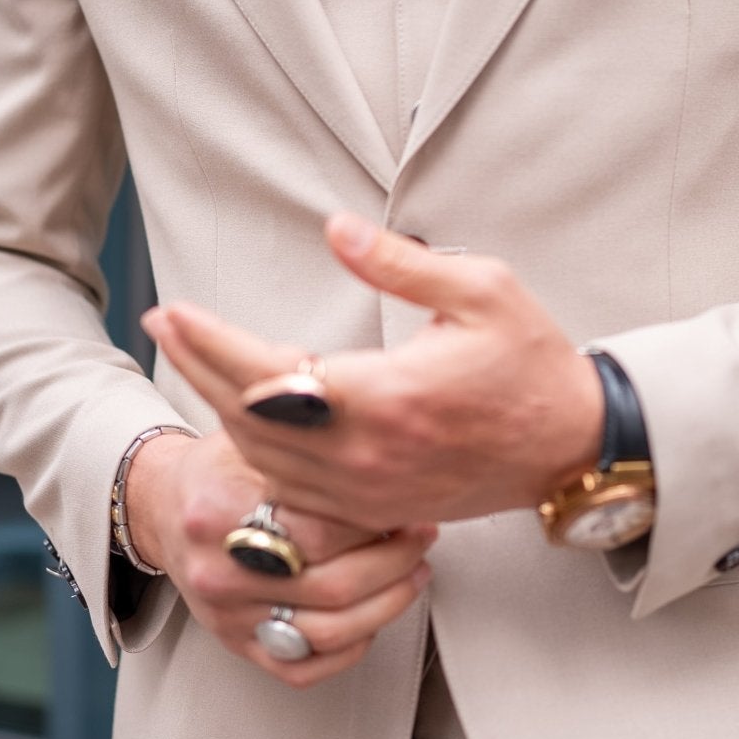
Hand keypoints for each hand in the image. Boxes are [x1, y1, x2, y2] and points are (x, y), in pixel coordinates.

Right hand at [123, 427, 435, 687]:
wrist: (164, 508)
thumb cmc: (220, 469)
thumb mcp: (252, 438)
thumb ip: (305, 444)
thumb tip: (379, 439)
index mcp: (219, 511)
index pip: (318, 529)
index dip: (375, 517)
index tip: (407, 499)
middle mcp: (218, 572)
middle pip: (332, 585)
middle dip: (396, 560)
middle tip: (422, 533)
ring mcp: (227, 616)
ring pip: (329, 632)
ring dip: (388, 604)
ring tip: (414, 571)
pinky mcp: (236, 645)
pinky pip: (305, 667)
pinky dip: (351, 646)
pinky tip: (374, 614)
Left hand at [140, 216, 605, 534]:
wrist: (572, 447)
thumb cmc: (531, 361)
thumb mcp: (483, 289)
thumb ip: (400, 262)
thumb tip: (335, 229)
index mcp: (387, 396)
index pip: (269, 372)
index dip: (212, 342)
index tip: (174, 310)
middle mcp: (366, 454)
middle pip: (250, 418)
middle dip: (197, 368)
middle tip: (165, 324)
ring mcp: (368, 491)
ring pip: (264, 460)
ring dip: (221, 410)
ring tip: (193, 362)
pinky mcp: (376, 509)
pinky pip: (293, 491)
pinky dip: (257, 454)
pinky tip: (243, 419)